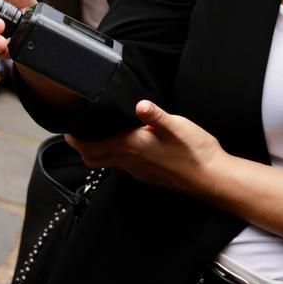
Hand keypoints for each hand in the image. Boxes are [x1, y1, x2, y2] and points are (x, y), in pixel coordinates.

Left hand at [66, 100, 227, 197]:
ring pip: (106, 163)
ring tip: (97, 134)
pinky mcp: (147, 175)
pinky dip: (113, 156)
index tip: (68, 128)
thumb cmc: (196, 152)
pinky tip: (124, 145)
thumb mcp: (177, 126)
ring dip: (96, 151)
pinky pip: (121, 167)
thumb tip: (140, 105)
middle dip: (81, 145)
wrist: (214, 178)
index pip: (90, 147)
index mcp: (130, 147)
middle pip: (92, 158)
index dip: (75, 139)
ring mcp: (137, 171)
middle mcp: (129, 162)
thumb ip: (156, 115)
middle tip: (78, 131)